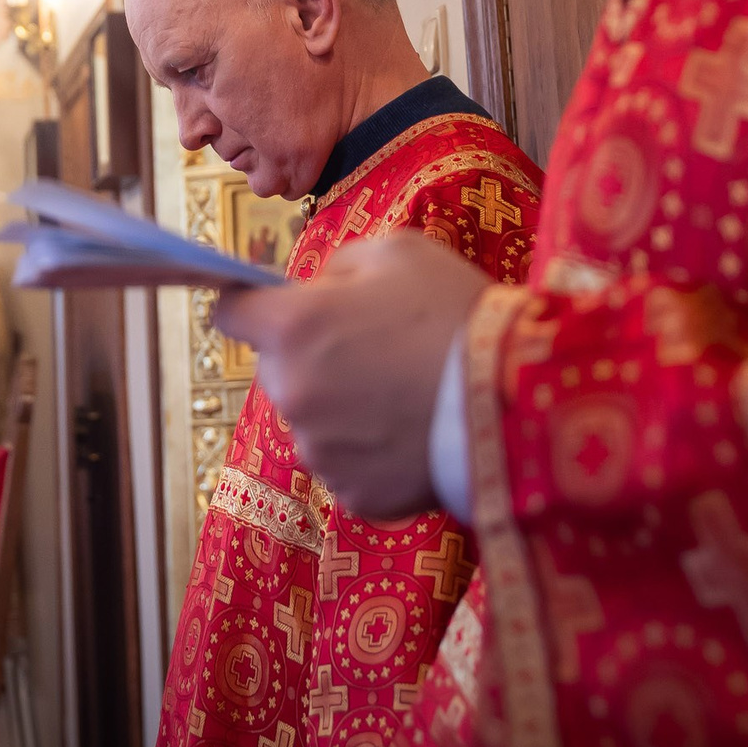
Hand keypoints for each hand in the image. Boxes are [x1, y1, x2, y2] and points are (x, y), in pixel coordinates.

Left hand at [214, 233, 487, 518]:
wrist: (516, 398)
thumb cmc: (456, 314)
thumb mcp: (398, 252)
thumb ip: (339, 266)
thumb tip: (318, 289)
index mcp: (293, 327)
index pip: (231, 314)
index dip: (253, 307)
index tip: (273, 309)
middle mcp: (291, 392)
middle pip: (277, 369)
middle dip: (309, 357)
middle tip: (371, 350)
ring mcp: (319, 450)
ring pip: (312, 421)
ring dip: (339, 407)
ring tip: (401, 395)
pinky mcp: (352, 493)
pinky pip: (346, 465)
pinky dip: (369, 452)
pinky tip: (411, 433)